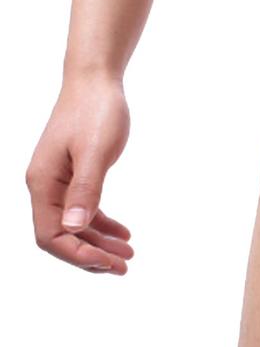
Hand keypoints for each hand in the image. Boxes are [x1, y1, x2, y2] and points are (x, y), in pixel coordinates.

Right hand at [25, 74, 133, 273]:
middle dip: (91, 255)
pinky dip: (102, 223)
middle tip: (125, 266)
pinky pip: (84, 208)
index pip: (50, 235)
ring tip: (129, 253)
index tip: (109, 263)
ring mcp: (59, 180)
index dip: (77, 255)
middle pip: (62, 235)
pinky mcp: (74, 174)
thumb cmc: (96, 110)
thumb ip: (86, 188)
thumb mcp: (96, 150)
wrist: (96, 80)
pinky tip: (123, 232)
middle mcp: (45, 186)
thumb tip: (74, 227)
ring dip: (99, 242)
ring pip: (74, 225)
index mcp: (43, 183)